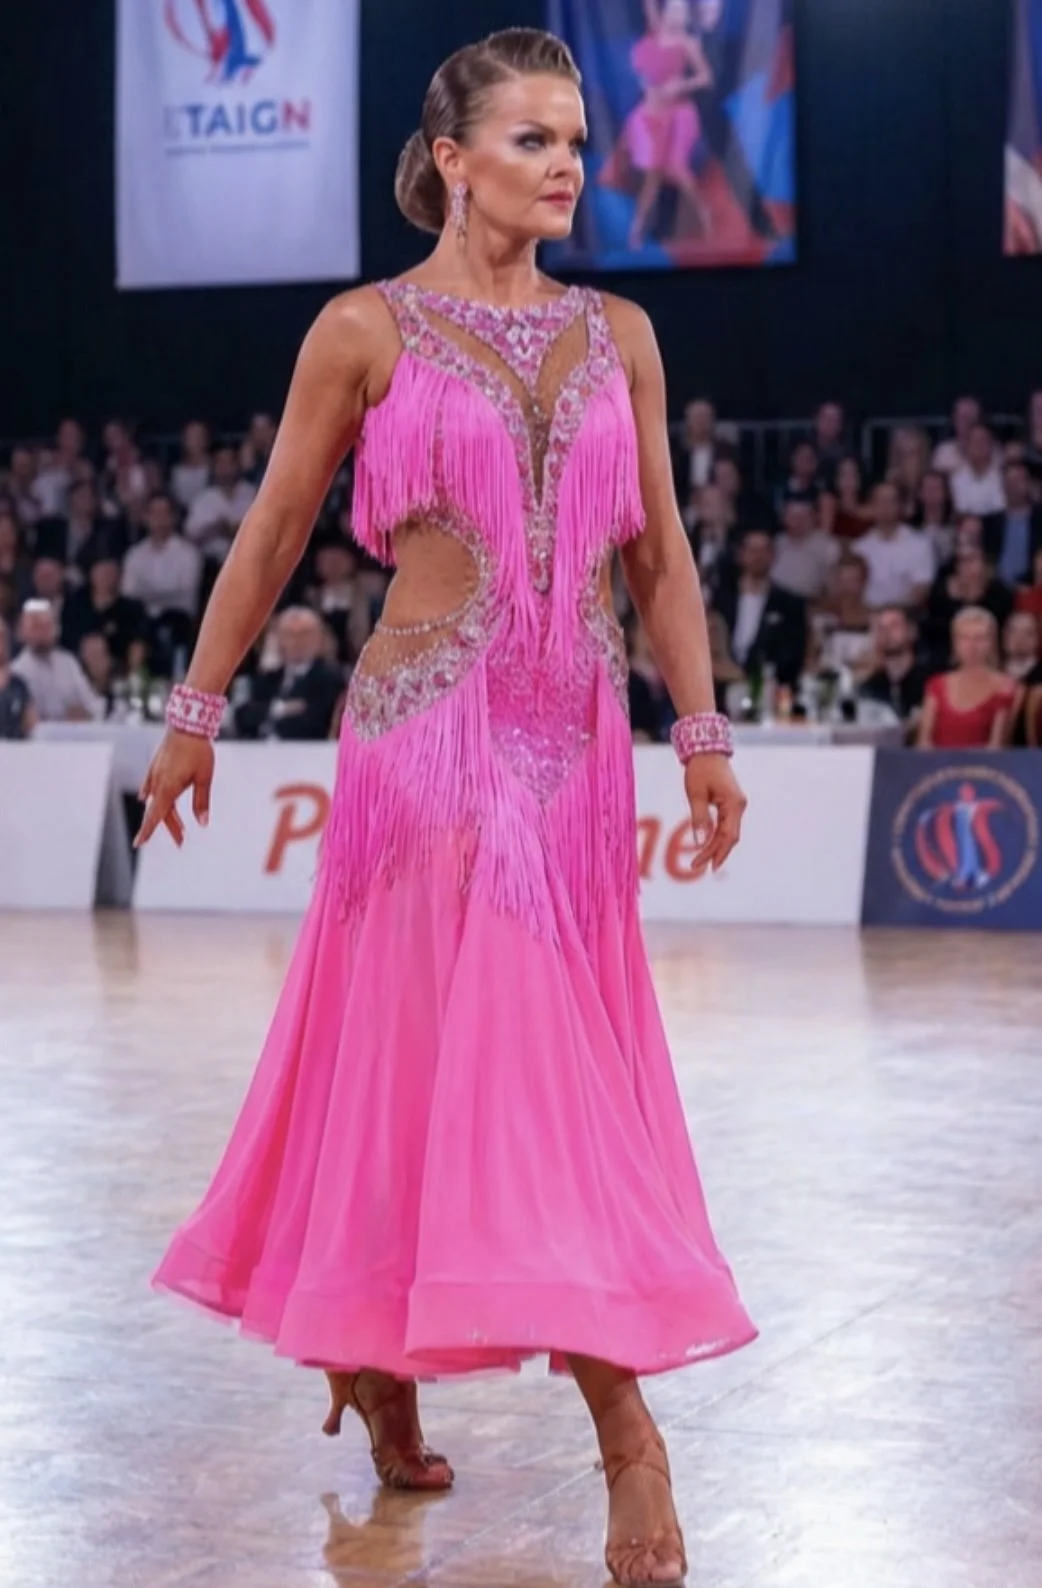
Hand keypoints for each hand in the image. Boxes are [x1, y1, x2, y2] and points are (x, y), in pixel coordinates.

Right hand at [135, 731, 214, 848]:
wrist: (188, 723)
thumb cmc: (199, 751)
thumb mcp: (204, 778)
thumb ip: (201, 802)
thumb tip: (202, 824)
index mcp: (168, 788)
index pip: (155, 816)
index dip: (147, 832)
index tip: (138, 844)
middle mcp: (157, 782)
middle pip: (160, 811)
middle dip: (170, 828)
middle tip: (181, 842)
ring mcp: (155, 772)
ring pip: (157, 799)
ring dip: (166, 814)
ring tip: (179, 826)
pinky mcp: (156, 764)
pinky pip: (150, 785)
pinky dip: (151, 795)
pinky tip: (146, 799)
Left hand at [684, 753, 746, 878]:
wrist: (707, 750)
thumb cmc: (700, 770)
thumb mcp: (695, 794)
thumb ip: (699, 818)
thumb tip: (699, 842)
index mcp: (734, 804)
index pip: (728, 836)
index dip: (717, 853)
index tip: (704, 866)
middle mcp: (739, 806)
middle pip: (730, 837)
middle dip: (715, 853)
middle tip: (696, 867)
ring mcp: (736, 805)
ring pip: (728, 833)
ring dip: (715, 847)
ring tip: (700, 861)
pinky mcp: (731, 804)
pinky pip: (726, 825)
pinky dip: (717, 837)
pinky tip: (708, 847)